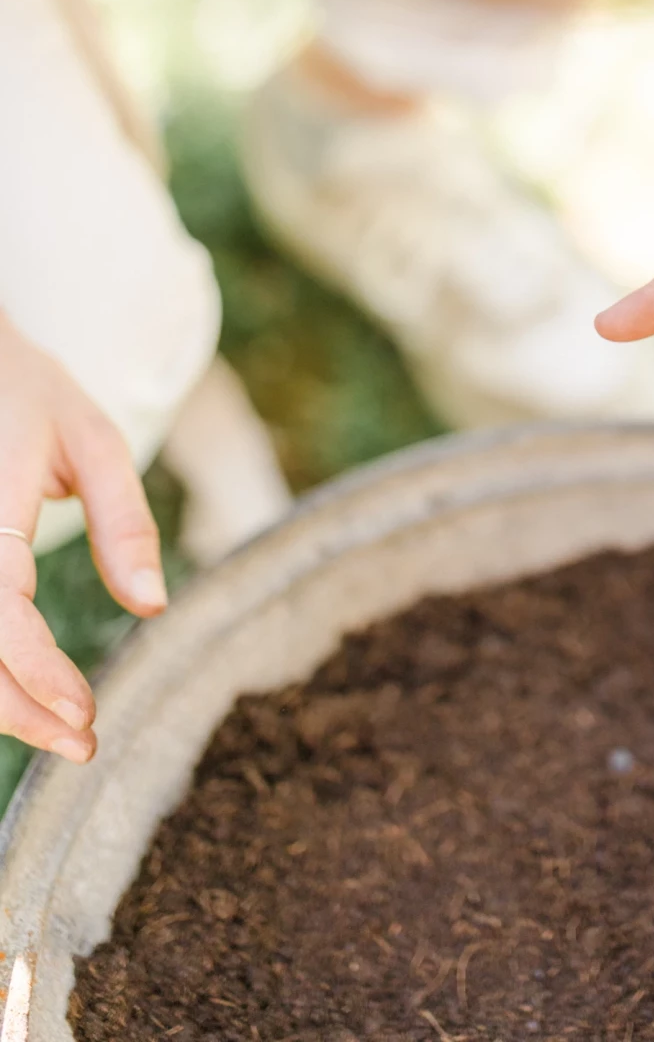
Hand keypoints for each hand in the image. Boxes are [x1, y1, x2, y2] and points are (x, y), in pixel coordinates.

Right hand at [0, 315, 166, 761]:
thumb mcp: (93, 440)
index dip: (39, 675)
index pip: (0, 613)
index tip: (87, 716)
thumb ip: (124, 521)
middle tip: (82, 744)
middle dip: (19, 713)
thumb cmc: (29, 394)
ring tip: (59, 729)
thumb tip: (152, 605)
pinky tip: (22, 692)